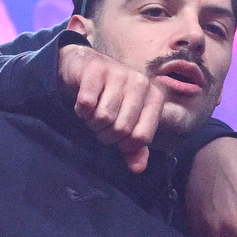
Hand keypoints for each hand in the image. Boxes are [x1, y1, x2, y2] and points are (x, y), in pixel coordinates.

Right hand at [58, 42, 162, 173]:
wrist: (84, 68)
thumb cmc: (110, 99)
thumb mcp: (126, 122)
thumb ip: (135, 147)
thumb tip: (138, 169)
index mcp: (155, 97)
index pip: (142, 137)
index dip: (124, 145)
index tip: (117, 137)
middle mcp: (141, 83)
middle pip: (121, 129)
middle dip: (105, 134)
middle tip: (101, 124)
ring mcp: (119, 73)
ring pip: (103, 117)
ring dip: (92, 122)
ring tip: (93, 113)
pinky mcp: (95, 70)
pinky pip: (86, 104)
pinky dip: (80, 110)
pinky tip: (83, 102)